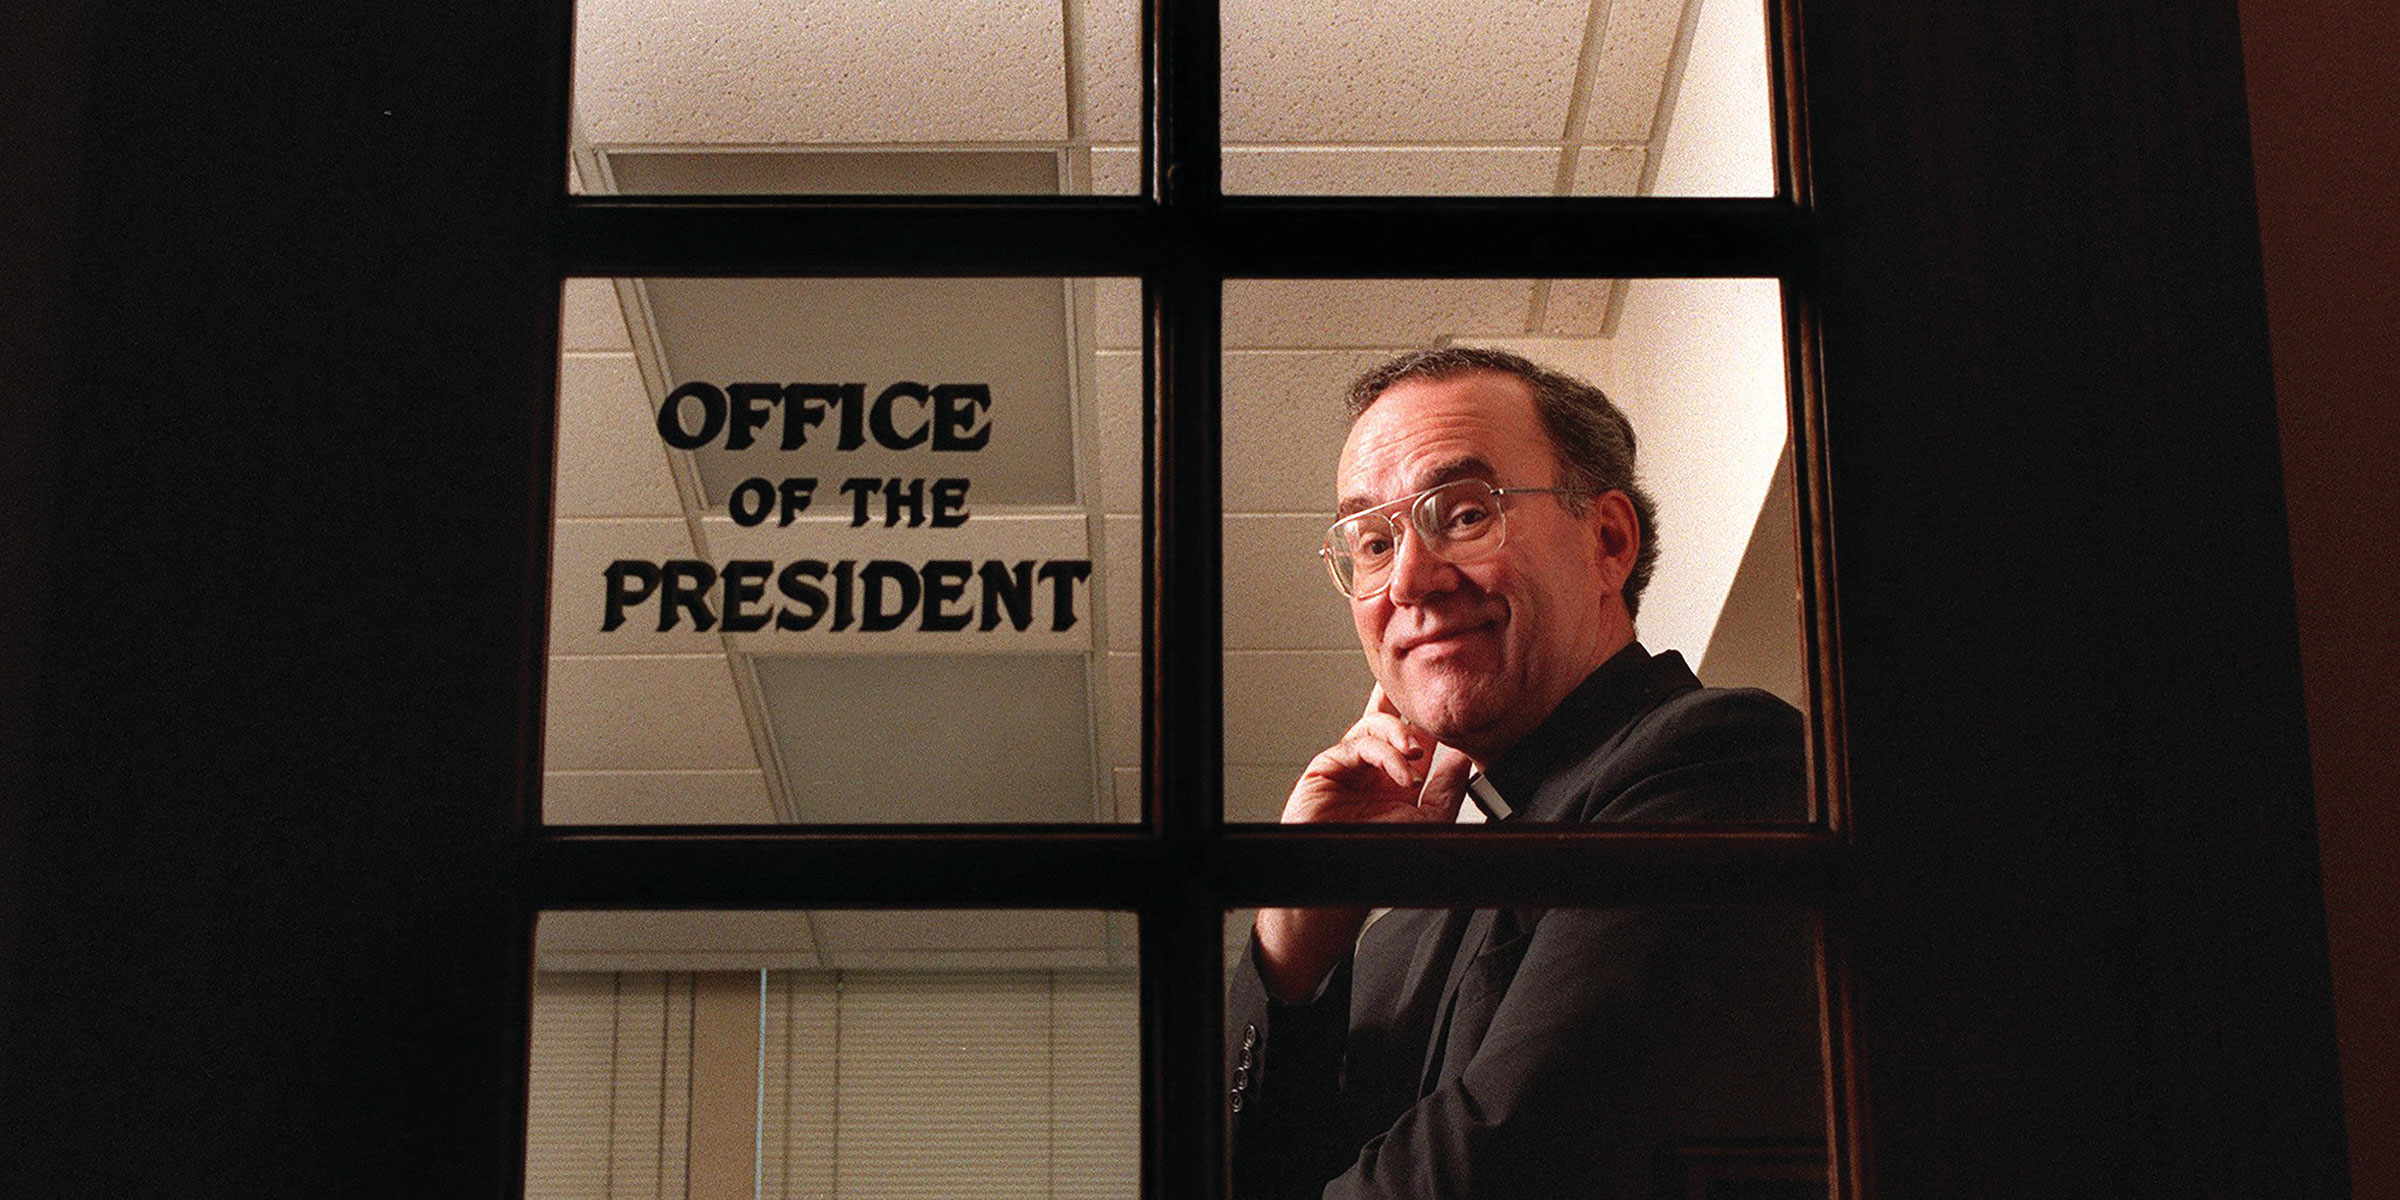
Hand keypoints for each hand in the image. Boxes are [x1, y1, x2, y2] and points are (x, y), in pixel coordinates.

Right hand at [1254, 686, 1474, 1001]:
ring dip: (1400, 735)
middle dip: (1406, 704)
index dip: (1424, 714)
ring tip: (1417, 754)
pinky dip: (1383, 754)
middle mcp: (1369, 767)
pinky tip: (1403, 772)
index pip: (1409, 733)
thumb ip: (1447, 787)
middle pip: (1385, 716)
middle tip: (1431, 712)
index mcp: (1392, 775)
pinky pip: (1354, 747)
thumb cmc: (1380, 864)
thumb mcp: (1429, 821)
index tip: (1448, 707)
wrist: (1344, 890)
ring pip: (1371, 726)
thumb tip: (1464, 755)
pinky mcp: (1324, 770)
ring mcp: (1346, 766)